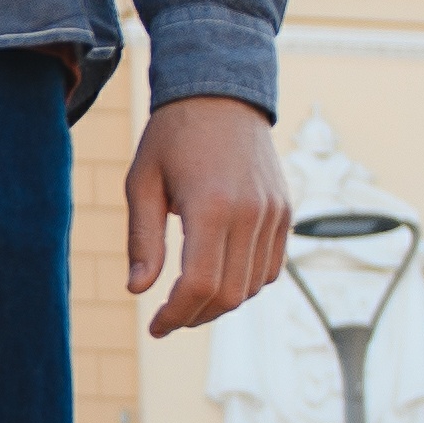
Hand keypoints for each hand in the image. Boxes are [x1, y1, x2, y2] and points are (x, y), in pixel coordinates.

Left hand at [121, 96, 286, 336]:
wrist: (220, 95)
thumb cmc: (172, 138)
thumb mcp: (142, 183)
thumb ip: (142, 239)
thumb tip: (137, 290)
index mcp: (211, 205)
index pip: (199, 284)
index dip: (176, 315)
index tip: (156, 327)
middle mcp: (250, 212)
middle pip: (228, 294)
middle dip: (196, 316)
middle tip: (169, 319)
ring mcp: (274, 213)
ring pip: (253, 286)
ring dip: (221, 303)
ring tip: (190, 300)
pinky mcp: (285, 212)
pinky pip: (271, 267)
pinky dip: (246, 283)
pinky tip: (219, 276)